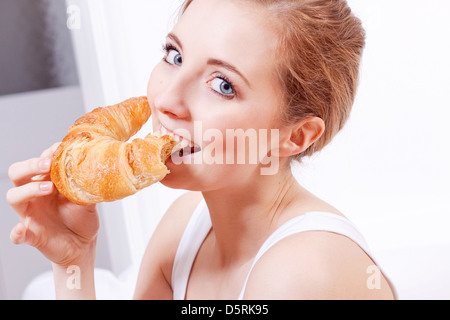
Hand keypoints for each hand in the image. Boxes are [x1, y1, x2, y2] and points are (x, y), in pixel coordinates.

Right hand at [6, 143, 99, 267]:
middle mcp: (34, 196)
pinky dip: (17, 232)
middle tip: (47, 164)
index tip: (59, 148)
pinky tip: (21, 230)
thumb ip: (87, 185)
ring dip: (29, 189)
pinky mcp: (32, 235)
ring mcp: (31, 215)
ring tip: (49, 187)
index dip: (46, 153)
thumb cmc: (82, 219)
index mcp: (46, 183)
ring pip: (14, 196)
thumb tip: (95, 168)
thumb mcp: (88, 199)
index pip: (37, 162)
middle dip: (30, 165)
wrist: (83, 245)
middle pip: (18, 174)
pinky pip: (17, 234)